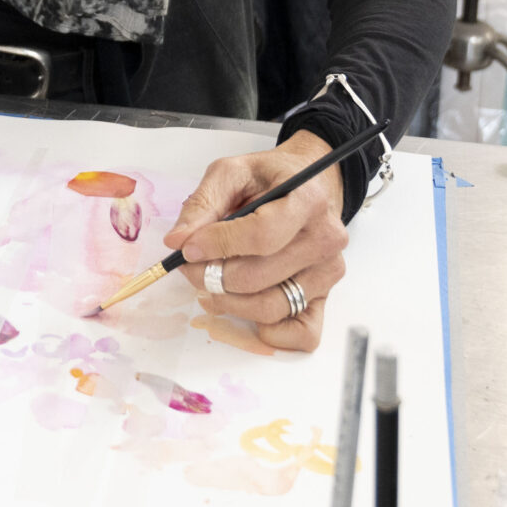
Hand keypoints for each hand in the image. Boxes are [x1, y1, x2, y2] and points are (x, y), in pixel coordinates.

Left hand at [163, 129, 348, 351]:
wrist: (311, 186)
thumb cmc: (270, 178)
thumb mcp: (232, 173)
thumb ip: (203, 205)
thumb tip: (178, 242)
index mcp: (306, 200)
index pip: (260, 235)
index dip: (217, 246)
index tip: (187, 248)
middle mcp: (325, 239)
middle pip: (257, 277)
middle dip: (211, 276)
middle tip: (190, 266)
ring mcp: (328, 270)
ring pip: (270, 307)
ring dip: (228, 302)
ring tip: (209, 283)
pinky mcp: (326, 295)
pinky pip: (301, 333)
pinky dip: (267, 333)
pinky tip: (243, 306)